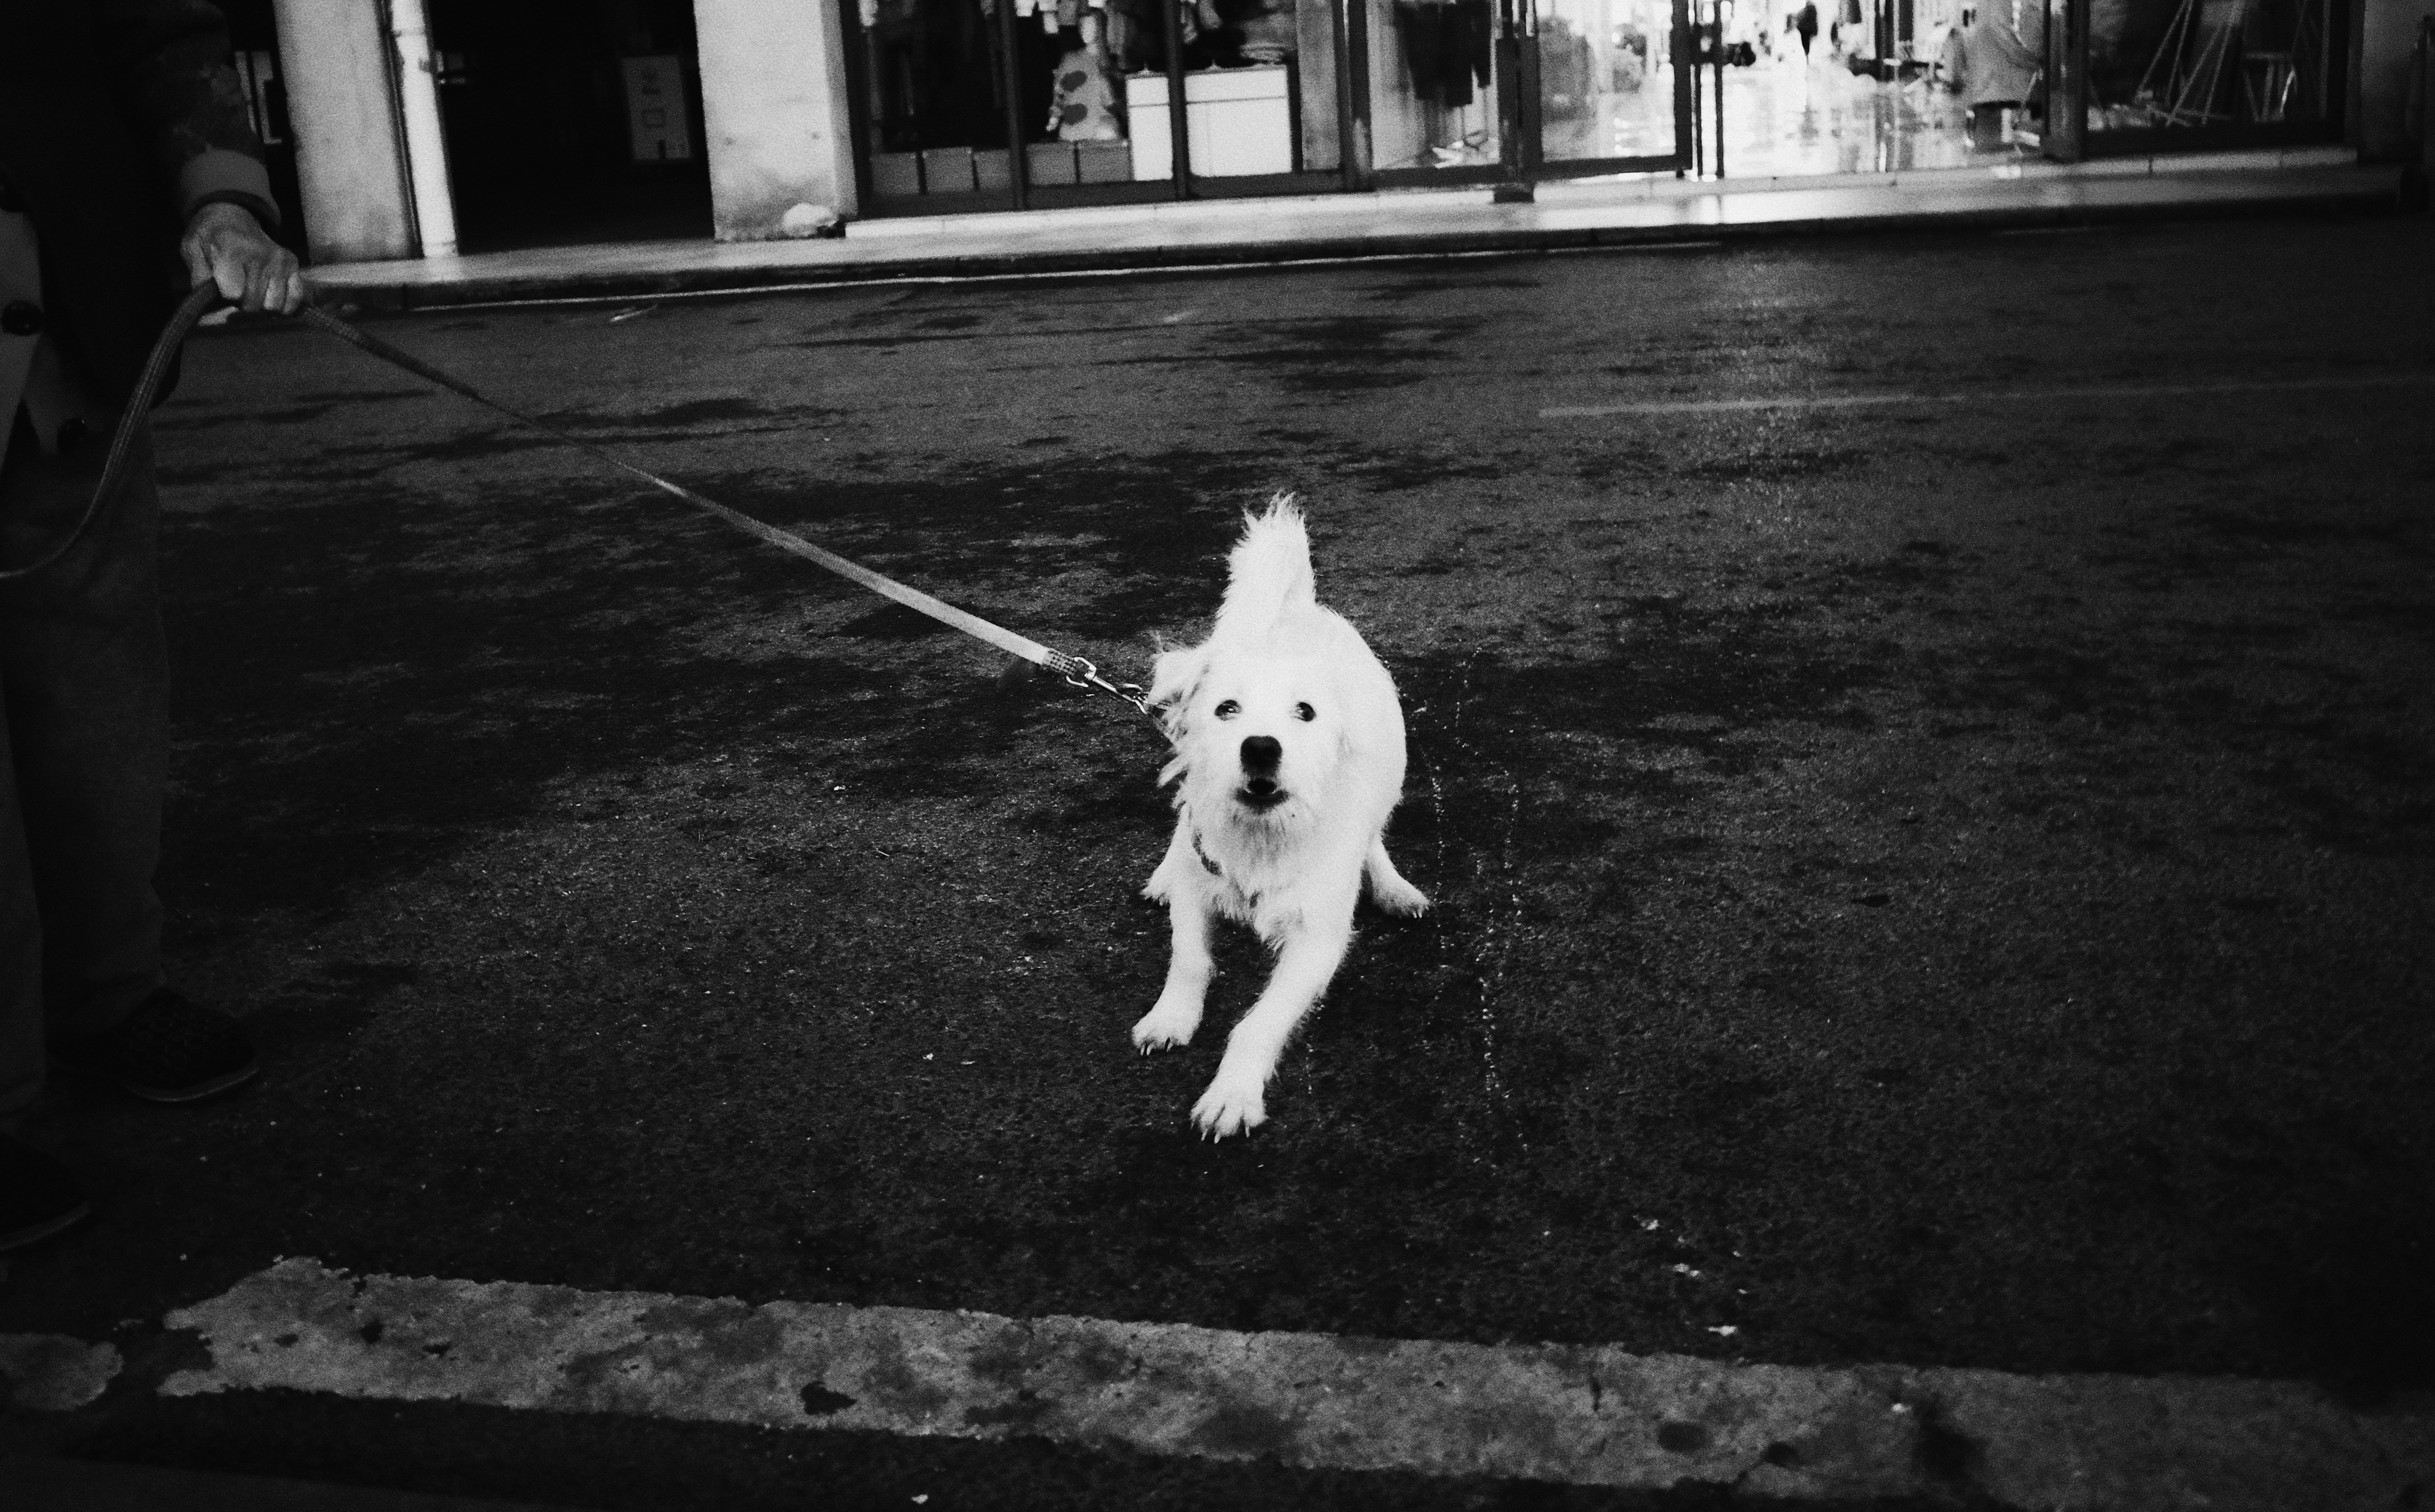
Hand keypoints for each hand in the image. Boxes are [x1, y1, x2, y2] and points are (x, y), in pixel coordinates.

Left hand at [180, 202, 304, 315]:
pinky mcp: (292, 263)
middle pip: (254, 303)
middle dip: (242, 306)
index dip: (224, 299)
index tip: (220, 291)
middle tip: (235, 294)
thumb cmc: (209, 238)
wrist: (230, 217)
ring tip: (252, 295)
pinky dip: (283, 304)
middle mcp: (260, 255)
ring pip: (274, 306)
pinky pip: (294, 298)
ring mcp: (279, 260)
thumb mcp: (192, 252)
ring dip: (262, 307)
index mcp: (232, 251)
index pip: (235, 294)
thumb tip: (212, 307)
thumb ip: (200, 279)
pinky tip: (270, 298)